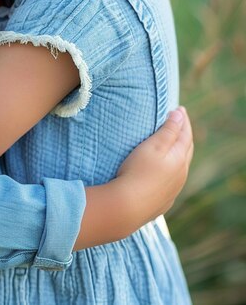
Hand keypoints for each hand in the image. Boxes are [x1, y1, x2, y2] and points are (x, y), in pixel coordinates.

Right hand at [117, 107, 192, 221]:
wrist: (128, 206)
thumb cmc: (138, 170)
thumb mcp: (154, 145)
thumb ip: (169, 130)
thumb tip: (180, 115)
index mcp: (179, 158)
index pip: (186, 135)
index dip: (183, 120)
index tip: (180, 108)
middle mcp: (181, 174)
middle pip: (186, 150)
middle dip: (184, 135)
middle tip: (180, 123)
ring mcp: (173, 189)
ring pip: (181, 167)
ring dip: (179, 153)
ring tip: (174, 145)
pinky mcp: (163, 200)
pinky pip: (172, 181)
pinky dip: (172, 170)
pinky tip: (166, 172)